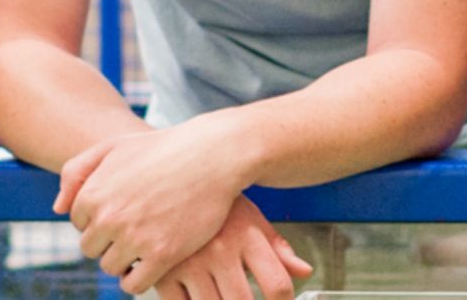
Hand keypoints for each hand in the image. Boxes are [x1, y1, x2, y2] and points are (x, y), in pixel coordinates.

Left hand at [54, 122, 250, 291]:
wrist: (213, 154)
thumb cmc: (163, 148)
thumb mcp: (113, 146)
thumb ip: (77, 172)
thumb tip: (57, 210)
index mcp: (93, 193)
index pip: (79, 224)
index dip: (101, 218)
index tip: (125, 208)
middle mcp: (109, 218)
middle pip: (91, 249)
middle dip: (109, 241)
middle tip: (137, 226)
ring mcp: (136, 238)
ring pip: (111, 267)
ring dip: (124, 259)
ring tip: (146, 241)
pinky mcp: (163, 254)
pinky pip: (135, 284)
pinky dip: (138, 279)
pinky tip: (152, 263)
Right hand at [146, 196, 313, 299]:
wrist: (170, 178)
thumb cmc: (214, 202)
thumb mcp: (251, 218)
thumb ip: (278, 248)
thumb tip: (304, 271)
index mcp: (246, 236)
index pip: (277, 285)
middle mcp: (219, 249)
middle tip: (244, 298)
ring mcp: (188, 262)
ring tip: (220, 293)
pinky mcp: (162, 272)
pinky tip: (195, 293)